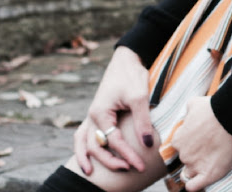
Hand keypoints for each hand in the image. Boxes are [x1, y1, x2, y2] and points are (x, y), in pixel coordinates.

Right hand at [73, 46, 154, 174]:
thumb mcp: (140, 97)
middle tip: (129, 169)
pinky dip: (83, 146)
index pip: (114, 142)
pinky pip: (84, 133)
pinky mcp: (98, 112)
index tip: (140, 165)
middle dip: (110, 161)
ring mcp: (93, 114)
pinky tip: (88, 154)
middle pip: (96, 146)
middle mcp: (93, 116)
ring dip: (89, 157)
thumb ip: (142, 121)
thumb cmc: (132, 75)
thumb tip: (148, 144)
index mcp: (100, 113)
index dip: (127, 155)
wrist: (126, 58)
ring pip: (84, 142)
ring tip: (91, 173)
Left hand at [172, 96, 231, 190]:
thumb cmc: (213, 108)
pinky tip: (203, 176)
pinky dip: (196, 184)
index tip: (199, 136)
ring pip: (190, 173)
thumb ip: (186, 113)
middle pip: (186, 158)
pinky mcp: (208, 175)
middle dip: (195, 153)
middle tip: (208, 144)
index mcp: (178, 139)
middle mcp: (184, 155)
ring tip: (210, 159)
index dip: (189, 141)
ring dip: (197, 167)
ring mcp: (195, 166)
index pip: (180, 145)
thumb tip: (187, 116)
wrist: (231, 115)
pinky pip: (194, 187)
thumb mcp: (193, 103)